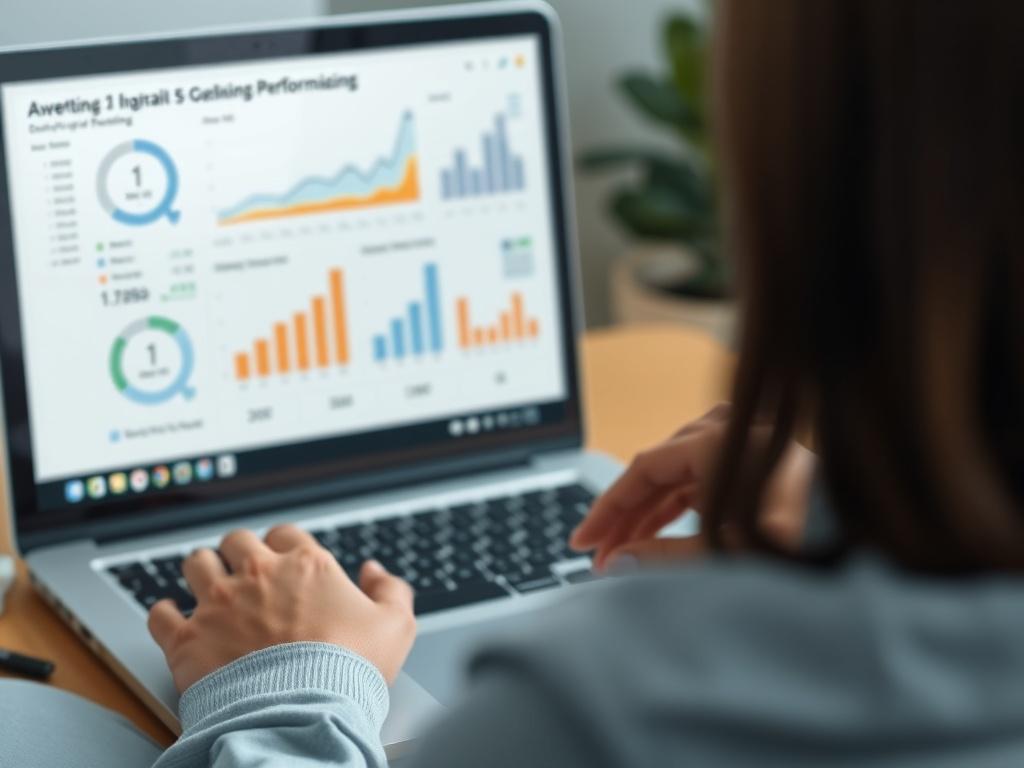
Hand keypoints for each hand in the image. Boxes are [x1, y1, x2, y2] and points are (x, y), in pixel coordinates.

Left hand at [148, 525, 415, 693]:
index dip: (283, 546)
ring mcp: (218, 604)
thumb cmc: (350, 672)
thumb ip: (391, 590)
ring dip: (201, 572)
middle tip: (243, 573)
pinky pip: (160, 612)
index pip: (284, 533)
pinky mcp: (186, 639)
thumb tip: (375, 572)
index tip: (284, 563)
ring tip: (207, 587)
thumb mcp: (395, 627)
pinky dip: (165, 614)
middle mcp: (258, 575)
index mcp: (306, 565)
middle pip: (235, 541)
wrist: (303, 714)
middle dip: (238, 553)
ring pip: (195, 563)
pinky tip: (173, 620)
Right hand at [570, 404, 815, 569]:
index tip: (583, 541)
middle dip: (627, 514)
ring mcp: (755, 446)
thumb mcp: (722, 553)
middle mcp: (737, 434)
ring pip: (684, 472)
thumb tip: (617, 562)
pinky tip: (668, 529)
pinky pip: (710, 476)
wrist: (874, 547)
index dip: (608, 508)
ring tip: (627, 549)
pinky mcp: (769, 465)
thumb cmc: (807, 544)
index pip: (643, 469)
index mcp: (722, 442)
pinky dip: (684, 503)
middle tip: (600, 554)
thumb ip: (661, 556)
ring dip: (653, 509)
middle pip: (661, 468)